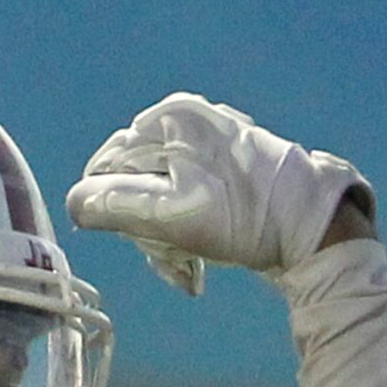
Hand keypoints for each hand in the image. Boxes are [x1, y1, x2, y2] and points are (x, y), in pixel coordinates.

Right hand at [66, 94, 373, 292]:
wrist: (313, 226)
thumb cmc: (241, 217)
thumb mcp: (171, 215)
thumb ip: (116, 205)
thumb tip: (73, 203)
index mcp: (168, 119)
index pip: (107, 167)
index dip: (114, 211)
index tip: (142, 242)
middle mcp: (185, 120)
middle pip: (134, 183)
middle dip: (146, 230)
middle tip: (174, 259)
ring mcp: (207, 141)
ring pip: (158, 198)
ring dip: (166, 240)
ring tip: (190, 267)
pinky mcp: (224, 166)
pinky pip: (185, 200)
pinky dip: (187, 234)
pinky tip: (200, 260)